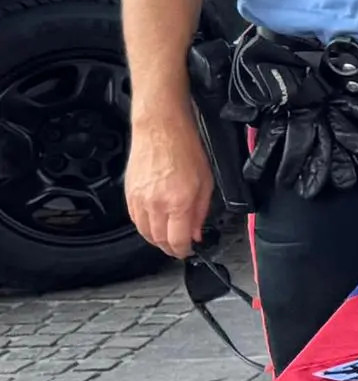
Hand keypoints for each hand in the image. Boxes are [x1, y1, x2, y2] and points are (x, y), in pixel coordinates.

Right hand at [124, 102, 216, 260]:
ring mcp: (138, 199)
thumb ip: (200, 212)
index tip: (189, 251)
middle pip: (158, 240)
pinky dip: (144, 227)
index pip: (177, 241)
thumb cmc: (185, 149)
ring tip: (168, 240)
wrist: (160, 129)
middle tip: (180, 248)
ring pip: (144, 232)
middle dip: (170, 248)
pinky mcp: (128, 193)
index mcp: (178, 202)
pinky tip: (154, 225)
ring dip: (156, 240)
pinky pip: (135, 219)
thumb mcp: (206, 182)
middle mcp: (155, 204)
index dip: (184, 251)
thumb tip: (196, 232)